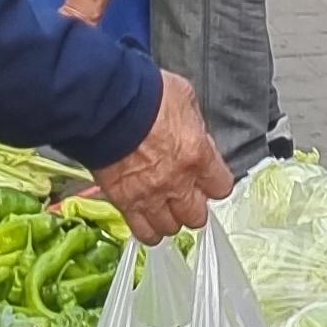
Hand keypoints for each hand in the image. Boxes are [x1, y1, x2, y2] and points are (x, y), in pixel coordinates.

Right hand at [91, 69, 232, 242]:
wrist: (105, 104)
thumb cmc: (143, 94)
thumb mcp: (184, 98)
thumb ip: (194, 125)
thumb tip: (196, 134)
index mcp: (198, 156)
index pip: (221, 187)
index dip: (213, 184)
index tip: (206, 178)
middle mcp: (178, 183)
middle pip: (197, 215)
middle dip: (192, 205)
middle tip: (183, 194)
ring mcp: (150, 196)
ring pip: (170, 227)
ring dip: (169, 218)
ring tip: (162, 206)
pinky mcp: (125, 202)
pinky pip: (142, 232)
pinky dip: (146, 229)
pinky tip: (144, 218)